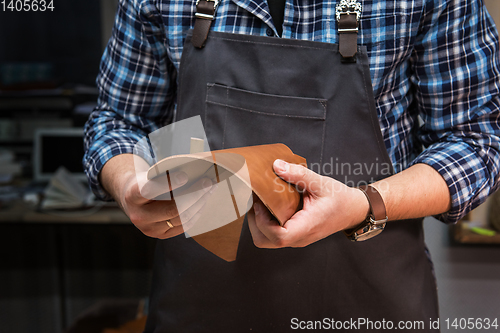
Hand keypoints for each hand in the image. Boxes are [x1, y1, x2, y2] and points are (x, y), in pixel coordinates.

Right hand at [100, 154, 215, 238]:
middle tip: (208, 182)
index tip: (185, 175)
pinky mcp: (161, 235)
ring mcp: (150, 229)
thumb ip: (166, 174)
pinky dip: (196, 212)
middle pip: (172, 209)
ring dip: (199, 203)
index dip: (167, 184)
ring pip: (181, 218)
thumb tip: (195, 171)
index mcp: (132, 196)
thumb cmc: (147, 183)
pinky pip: (185, 226)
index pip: (150, 191)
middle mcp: (139, 216)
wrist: (134, 202)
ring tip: (209, 189)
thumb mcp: (149, 175)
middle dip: (194, 194)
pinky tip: (203, 201)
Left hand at [248, 159, 368, 247]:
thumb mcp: (321, 183)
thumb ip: (299, 174)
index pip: (278, 237)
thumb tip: (276, 165)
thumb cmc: (339, 198)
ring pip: (266, 240)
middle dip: (254, 222)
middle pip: (265, 241)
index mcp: (306, 227)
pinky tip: (265, 204)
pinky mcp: (293, 233)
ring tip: (258, 201)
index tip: (260, 203)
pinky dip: (263, 221)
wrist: (352, 210)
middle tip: (253, 200)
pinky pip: (272, 233)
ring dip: (257, 222)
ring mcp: (295, 238)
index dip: (263, 222)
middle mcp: (298, 238)